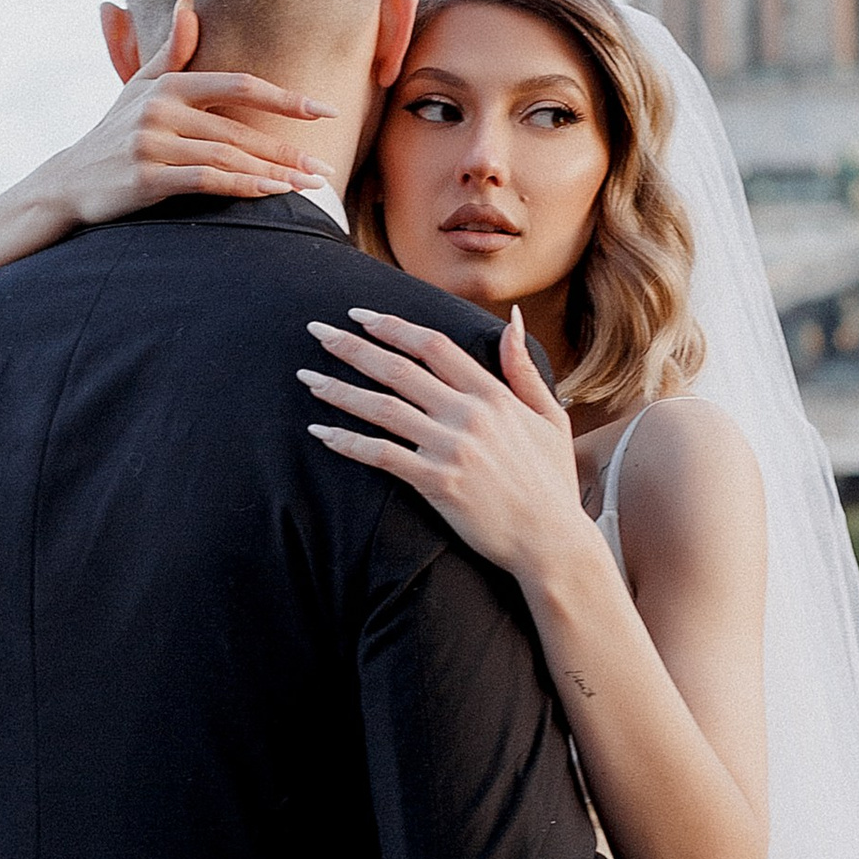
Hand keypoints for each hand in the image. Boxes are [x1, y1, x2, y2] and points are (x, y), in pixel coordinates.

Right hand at [43, 0, 335, 226]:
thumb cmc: (114, 132)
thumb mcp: (140, 86)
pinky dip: (242, 187)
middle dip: (287, 150)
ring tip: (309, 186)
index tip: (325, 109)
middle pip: (238, 129)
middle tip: (325, 167)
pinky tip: (272, 193)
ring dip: (273, 172)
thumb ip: (173, 50)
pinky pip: (205, 181)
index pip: (238, 85)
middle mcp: (159, 110)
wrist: (68, 181)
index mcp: (168, 85)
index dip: (284, 98)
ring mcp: (150, 144)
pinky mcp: (144, 180)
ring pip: (227, 157)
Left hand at [299, 305, 592, 584]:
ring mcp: (452, 449)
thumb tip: (510, 319)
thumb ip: (523, 368)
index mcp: (493, 395)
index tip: (359, 315)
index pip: (432, 345)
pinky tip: (318, 433)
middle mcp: (469, 415)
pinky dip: (347, 442)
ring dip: (338, 390)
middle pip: (398, 369)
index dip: (392, 326)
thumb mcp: (549, 417)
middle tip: (316, 330)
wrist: (552, 543)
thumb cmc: (551, 483)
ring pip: (382, 408)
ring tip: (306, 377)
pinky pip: (381, 455)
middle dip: (351, 346)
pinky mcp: (437, 483)